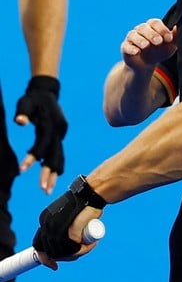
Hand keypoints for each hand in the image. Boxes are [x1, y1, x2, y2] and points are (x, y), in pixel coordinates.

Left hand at [15, 76, 66, 192]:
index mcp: (50, 124)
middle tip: (44, 190)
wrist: (47, 92)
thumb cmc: (33, 98)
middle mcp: (59, 131)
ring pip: (59, 157)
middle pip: (55, 155)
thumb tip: (20, 122)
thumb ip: (23, 112)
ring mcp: (61, 133)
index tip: (22, 170)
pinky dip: (55, 165)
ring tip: (48, 189)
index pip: (42, 145)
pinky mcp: (59, 135)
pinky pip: (58, 153)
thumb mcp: (25, 102)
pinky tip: (52, 176)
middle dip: (49, 173)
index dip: (33, 157)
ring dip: (54, 173)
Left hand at [32, 191, 102, 264]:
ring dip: (76, 254)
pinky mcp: (67, 230)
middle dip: (64, 258)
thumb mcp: (71, 214)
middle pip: (50, 251)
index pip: (39, 244)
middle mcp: (46, 224)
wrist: (93, 192)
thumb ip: (66, 224)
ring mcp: (56, 227)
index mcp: (45, 220)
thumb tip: (69, 241)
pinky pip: (72, 248)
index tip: (53, 265)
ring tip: (90, 246)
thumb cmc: (85, 203)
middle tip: (79, 254)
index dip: (45, 258)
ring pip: (61, 251)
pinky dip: (81, 251)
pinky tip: (90, 245)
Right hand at [121, 18, 176, 68]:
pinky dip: (131, 48)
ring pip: (133, 35)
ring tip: (146, 46)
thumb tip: (176, 27)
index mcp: (152, 27)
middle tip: (159, 42)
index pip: (155, 22)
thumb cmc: (160, 51)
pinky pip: (126, 46)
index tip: (169, 39)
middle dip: (152, 34)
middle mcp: (141, 30)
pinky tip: (137, 52)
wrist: (147, 65)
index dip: (162, 29)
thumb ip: (174, 37)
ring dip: (140, 40)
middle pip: (144, 27)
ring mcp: (132, 38)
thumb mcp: (170, 46)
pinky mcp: (125, 48)